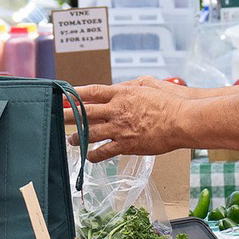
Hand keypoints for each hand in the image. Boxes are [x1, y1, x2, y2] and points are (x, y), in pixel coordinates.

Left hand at [70, 80, 187, 161]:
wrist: (183, 121)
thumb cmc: (171, 100)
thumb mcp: (148, 83)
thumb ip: (130, 85)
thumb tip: (120, 86)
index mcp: (121, 93)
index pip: (91, 92)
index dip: (74, 93)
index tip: (62, 95)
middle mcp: (116, 111)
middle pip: (84, 113)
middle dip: (67, 115)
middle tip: (56, 116)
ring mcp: (119, 129)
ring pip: (89, 134)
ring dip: (76, 137)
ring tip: (69, 139)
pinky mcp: (126, 145)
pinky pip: (103, 152)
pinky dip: (93, 155)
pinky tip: (88, 155)